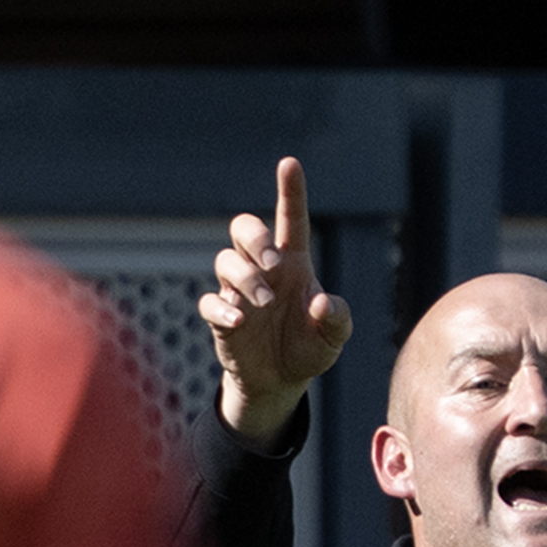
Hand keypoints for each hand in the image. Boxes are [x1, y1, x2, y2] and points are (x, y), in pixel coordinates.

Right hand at [199, 156, 353, 444]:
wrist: (279, 382)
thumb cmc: (309, 348)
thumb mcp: (333, 337)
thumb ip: (336, 318)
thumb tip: (321, 302)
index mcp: (294, 264)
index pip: (291, 219)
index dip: (290, 191)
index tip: (289, 164)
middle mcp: (263, 270)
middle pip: (244, 229)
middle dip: (255, 238)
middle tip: (273, 262)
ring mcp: (239, 292)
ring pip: (226, 262)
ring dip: (245, 277)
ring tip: (265, 303)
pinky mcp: (221, 317)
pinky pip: (210, 302)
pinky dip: (221, 308)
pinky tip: (240, 321)